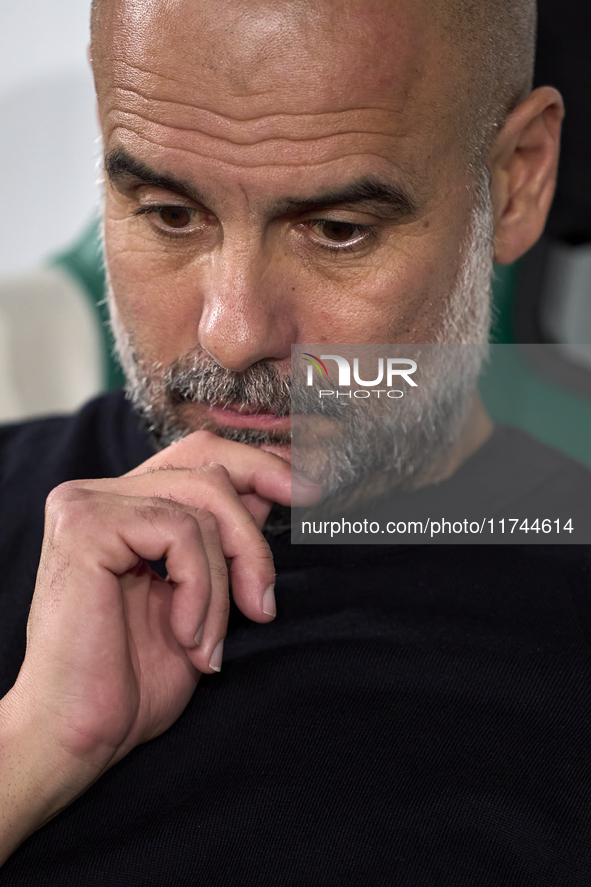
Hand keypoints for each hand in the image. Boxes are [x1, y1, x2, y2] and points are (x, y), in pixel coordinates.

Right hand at [0, 432, 319, 858]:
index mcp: (124, 507)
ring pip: (203, 504)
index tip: (310, 492)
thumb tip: (274, 489)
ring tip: (210, 643)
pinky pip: (179, 533)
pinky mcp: (85, 526)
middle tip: (265, 601)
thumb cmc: (134, 679)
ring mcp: (88, 505)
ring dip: (225, 583)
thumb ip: (224, 540)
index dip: (259, 466)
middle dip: (253, 534)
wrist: (79, 736)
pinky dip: (200, 590)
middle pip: (208, 467)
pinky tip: (186, 636)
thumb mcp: (202, 597)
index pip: (200, 457)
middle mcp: (100, 495)